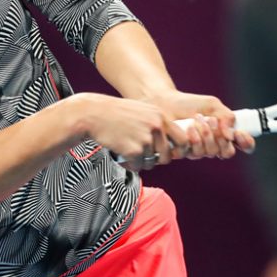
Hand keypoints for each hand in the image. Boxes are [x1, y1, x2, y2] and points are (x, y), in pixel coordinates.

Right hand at [72, 93, 189, 170]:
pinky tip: (122, 153)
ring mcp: (146, 139)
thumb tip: (171, 144)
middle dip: (158, 159)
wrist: (93, 114)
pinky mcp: (134, 150)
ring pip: (151, 162)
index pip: (183, 139)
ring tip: (129, 150)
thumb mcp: (142, 110)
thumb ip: (157, 124)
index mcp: (160, 116)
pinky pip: (138, 165)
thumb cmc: (116, 113)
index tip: (170, 153)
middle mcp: (156, 127)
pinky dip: (130, 163)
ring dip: (141, 161)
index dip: (178, 149)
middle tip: (145, 155)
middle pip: (168, 155)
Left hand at [139, 90, 255, 159]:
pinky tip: (187, 127)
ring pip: (210, 152)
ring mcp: (198, 151)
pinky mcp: (183, 153)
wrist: (165, 104)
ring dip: (205, 134)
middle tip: (212, 121)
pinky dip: (193, 138)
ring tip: (196, 120)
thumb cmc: (189, 104)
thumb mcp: (212, 105)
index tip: (239, 134)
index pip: (244, 145)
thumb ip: (227, 116)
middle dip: (219, 136)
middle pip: (226, 152)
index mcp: (224, 133)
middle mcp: (213, 145)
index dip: (245, 143)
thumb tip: (231, 135)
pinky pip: (194, 153)